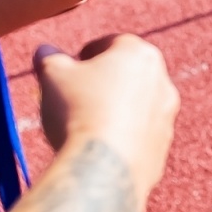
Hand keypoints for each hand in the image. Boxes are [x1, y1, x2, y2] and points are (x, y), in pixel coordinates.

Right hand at [34, 35, 180, 191]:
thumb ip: (50, 59)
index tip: (72, 66)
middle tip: (76, 94)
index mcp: (139, 54)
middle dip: (104, 82)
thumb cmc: (78, 111)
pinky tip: (99, 148)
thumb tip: (45, 51)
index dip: (88, 53)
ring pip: (137, 106)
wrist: (103, 168)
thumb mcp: (53, 76)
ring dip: (116, 110)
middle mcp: (162, 82)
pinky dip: (122, 137)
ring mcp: (166, 117)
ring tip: (85, 123)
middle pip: (129, 75)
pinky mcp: (163, 148)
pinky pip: (138, 136)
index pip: (112, 44)